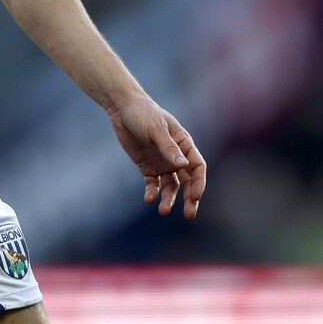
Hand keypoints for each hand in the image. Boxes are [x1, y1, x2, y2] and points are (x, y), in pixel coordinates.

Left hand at [109, 97, 206, 218]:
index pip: (197, 167)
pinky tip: (149, 198)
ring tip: (163, 210)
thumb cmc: (144, 114)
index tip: (196, 196)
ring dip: (169, 199)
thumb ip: (169, 147)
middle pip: (188, 181)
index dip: (199, 182)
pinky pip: (153, 184)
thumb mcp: (156, 129)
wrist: (123, 109)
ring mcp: (162, 163)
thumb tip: (184, 166)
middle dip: (190, 198)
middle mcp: (176, 156)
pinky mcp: (148, 167)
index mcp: (184, 144)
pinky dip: (152, 192)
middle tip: (190, 215)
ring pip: (172, 186)